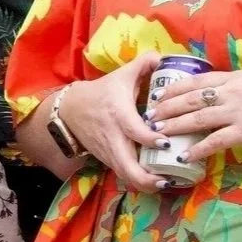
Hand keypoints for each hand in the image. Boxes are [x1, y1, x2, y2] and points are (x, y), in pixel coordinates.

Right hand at [59, 52, 171, 192]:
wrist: (72, 110)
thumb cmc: (103, 91)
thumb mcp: (121, 75)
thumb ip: (143, 64)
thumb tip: (163, 56)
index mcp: (119, 114)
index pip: (135, 131)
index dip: (151, 139)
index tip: (166, 143)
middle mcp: (114, 137)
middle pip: (127, 167)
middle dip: (148, 178)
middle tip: (169, 179)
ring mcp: (109, 153)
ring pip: (125, 177)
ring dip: (145, 185)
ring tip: (167, 184)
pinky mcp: (108, 161)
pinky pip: (124, 176)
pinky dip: (139, 183)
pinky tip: (156, 182)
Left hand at [148, 70, 241, 162]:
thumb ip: (235, 88)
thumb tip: (217, 93)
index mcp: (234, 78)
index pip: (197, 80)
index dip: (175, 87)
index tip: (158, 93)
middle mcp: (232, 92)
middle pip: (191, 98)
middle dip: (167, 106)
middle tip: (149, 114)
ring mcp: (238, 111)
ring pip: (198, 117)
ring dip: (175, 125)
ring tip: (158, 131)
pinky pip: (215, 141)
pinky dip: (197, 148)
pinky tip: (184, 155)